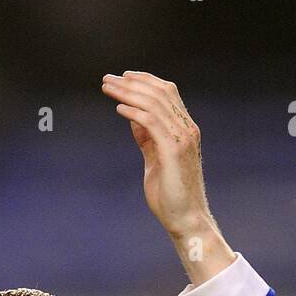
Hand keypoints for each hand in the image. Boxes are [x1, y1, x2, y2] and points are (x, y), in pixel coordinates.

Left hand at [101, 72, 233, 282]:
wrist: (185, 219)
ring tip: (108, 89)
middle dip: (132, 83)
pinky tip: (119, 110)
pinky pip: (152, 123)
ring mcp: (182, 138)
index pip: (166, 92)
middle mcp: (186, 129)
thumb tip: (134, 119)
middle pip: (159, 93)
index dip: (144, 80)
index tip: (123, 77)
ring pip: (154, 104)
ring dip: (128, 94)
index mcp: (184, 129)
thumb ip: (147, 139)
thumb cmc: (170, 195)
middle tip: (108, 80)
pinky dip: (134, 113)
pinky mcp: (174, 151)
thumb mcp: (155, 160)